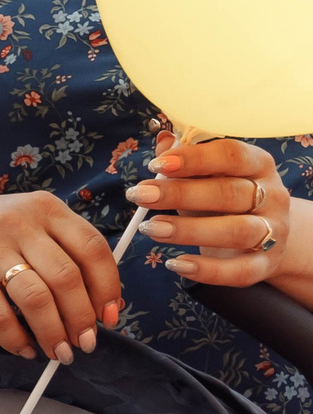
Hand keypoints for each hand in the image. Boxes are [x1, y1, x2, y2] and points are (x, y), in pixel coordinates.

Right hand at [0, 187, 121, 361]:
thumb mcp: (32, 222)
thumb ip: (65, 251)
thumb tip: (100, 305)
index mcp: (47, 209)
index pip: (92, 249)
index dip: (107, 288)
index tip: (109, 317)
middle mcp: (20, 224)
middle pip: (66, 278)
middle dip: (80, 319)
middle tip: (84, 343)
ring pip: (35, 299)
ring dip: (52, 333)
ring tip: (58, 351)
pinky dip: (15, 339)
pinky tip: (24, 348)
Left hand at [127, 132, 293, 287]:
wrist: (267, 236)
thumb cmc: (226, 199)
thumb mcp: (208, 176)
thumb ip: (186, 161)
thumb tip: (163, 141)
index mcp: (258, 165)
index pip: (231, 155)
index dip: (194, 158)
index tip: (155, 164)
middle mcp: (271, 196)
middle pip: (228, 193)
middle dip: (180, 194)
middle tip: (140, 195)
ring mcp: (272, 231)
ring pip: (236, 231)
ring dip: (189, 231)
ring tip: (150, 227)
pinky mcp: (265, 264)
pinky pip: (239, 271)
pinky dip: (206, 270)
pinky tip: (175, 264)